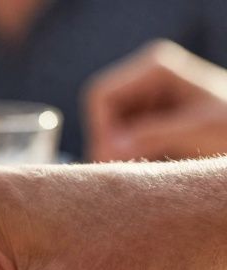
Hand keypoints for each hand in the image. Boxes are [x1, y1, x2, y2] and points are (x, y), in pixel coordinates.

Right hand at [86, 40, 226, 161]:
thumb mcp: (198, 129)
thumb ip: (153, 135)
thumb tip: (110, 149)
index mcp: (154, 67)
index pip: (102, 95)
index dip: (102, 128)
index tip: (114, 158)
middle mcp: (143, 77)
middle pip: (101, 113)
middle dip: (108, 142)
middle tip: (123, 172)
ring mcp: (143, 97)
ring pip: (107, 129)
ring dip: (117, 152)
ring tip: (138, 170)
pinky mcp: (145, 117)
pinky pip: (118, 138)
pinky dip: (125, 155)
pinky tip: (145, 164)